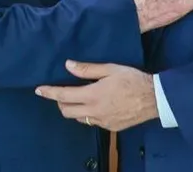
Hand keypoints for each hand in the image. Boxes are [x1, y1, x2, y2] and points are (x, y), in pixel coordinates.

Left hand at [35, 61, 157, 131]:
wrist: (154, 98)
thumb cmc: (132, 79)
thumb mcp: (110, 69)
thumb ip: (87, 69)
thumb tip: (68, 65)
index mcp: (92, 95)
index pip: (63, 96)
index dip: (49, 93)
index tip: (39, 90)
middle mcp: (94, 111)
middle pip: (66, 111)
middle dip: (59, 103)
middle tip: (60, 93)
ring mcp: (102, 121)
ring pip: (78, 118)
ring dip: (73, 109)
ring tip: (77, 98)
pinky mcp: (111, 127)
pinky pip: (92, 122)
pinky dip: (87, 114)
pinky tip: (94, 105)